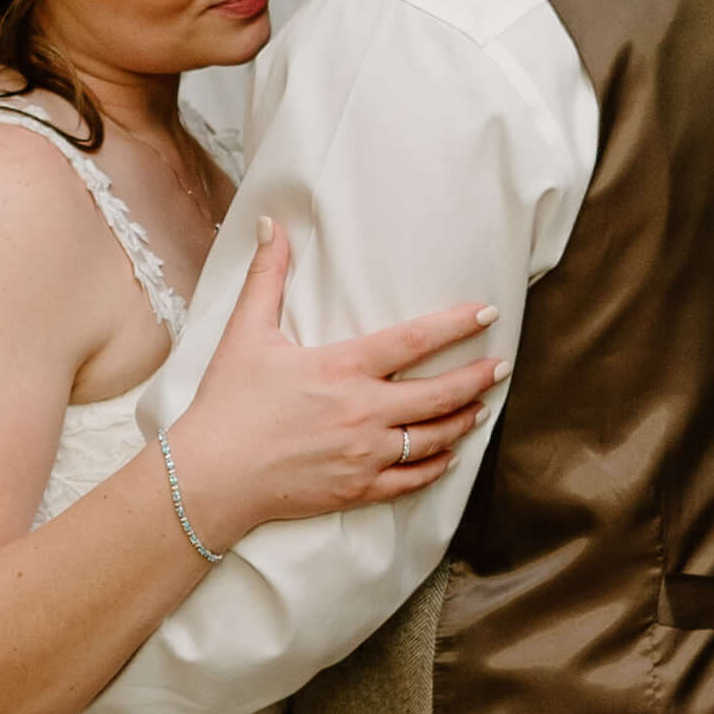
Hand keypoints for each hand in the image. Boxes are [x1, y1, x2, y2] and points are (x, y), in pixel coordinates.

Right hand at [155, 220, 496, 549]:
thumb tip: (270, 223)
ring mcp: (364, 454)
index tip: (487, 312)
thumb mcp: (246, 333)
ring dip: (463, 420)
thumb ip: (267, 276)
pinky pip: (412, 480)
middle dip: (477, 378)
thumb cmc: (228, 403)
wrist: (211, 477)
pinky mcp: (357, 489)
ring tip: (481, 407)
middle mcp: (363, 411)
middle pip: (439, 393)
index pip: (414, 341)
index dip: (456, 324)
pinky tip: (449, 456)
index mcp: (342, 368)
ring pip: (433, 438)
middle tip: (502, 366)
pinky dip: (437, 467)